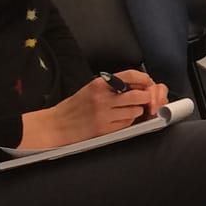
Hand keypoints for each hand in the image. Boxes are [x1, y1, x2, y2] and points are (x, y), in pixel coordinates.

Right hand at [37, 70, 167, 148]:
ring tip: (125, 111)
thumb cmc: (74, 107)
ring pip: (135, 111)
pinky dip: (127, 122)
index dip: (144, 79)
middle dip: (144, 98)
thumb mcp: (91, 88)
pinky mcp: (105, 129)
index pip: (131, 76)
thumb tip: (136, 85)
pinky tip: (118, 120)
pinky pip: (127, 124)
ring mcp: (105, 115)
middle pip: (139, 95)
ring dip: (135, 111)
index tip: (148, 83)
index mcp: (99, 84)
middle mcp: (103, 98)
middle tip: (142, 100)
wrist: (57, 125)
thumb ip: (111, 86)